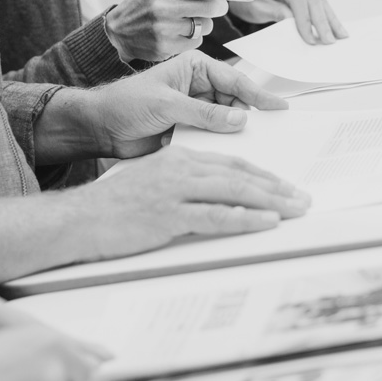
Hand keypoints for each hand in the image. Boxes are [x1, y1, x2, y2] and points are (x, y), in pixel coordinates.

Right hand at [66, 145, 310, 260]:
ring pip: (235, 191)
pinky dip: (247, 218)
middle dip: (277, 187)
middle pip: (240, 174)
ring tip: (296, 210)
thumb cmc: (115, 205)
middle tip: (302, 198)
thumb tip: (219, 195)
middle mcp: (182, 169)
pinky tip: (267, 222)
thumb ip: (186, 183)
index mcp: (180, 158)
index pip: (231, 163)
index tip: (285, 185)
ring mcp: (176, 191)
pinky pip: (217, 216)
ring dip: (272, 201)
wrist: (79, 219)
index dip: (262, 174)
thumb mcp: (155, 182)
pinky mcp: (169, 215)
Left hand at [91, 50, 287, 157]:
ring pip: (227, 122)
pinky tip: (232, 155)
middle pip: (235, 102)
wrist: (100, 128)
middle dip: (249, 117)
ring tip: (254, 145)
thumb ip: (204, 113)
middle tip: (268, 132)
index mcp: (195, 68)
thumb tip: (239, 119)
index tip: (278, 108)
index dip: (258, 95)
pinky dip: (222, 146)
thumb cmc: (125, 103)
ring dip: (236, 134)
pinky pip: (214, 138)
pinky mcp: (190, 131)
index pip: (234, 81)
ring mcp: (196, 110)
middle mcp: (199, 87)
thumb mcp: (166, 104)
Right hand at [105, 0, 257, 61]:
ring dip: (202, 24)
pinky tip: (176, 34)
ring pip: (205, 28)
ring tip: (182, 21)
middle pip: (212, 9)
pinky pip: (196, 44)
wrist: (117, 31)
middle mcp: (164, 7)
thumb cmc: (147, 4)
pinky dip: (192, 39)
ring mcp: (164, 30)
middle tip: (214, 7)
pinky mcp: (165, 48)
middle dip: (219, 8)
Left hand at [227, 0, 347, 44]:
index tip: (310, 39)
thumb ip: (278, 14)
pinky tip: (335, 27)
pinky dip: (326, 14)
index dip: (306, 20)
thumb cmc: (247, 0)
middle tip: (330, 41)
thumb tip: (298, 25)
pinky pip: (318, 0)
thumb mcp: (258, 10)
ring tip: (341, 36)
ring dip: (330, 19)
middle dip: (322, 21)